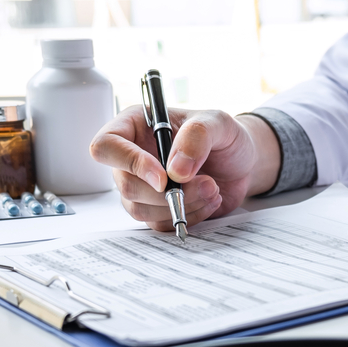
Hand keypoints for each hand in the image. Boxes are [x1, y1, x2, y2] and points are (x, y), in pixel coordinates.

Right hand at [90, 107, 279, 231]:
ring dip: (181, 205)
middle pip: (125, 185)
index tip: (163, 177)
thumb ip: (197, 136)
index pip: (106, 146)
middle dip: (167, 192)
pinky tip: (208, 200)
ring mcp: (142, 186)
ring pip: (140, 209)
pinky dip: (188, 216)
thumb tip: (174, 171)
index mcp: (135, 126)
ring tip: (213, 189)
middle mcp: (132, 157)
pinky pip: (159, 223)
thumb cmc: (224, 136)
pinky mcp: (156, 209)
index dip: (129, 163)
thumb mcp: (218, 123)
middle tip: (207, 183)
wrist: (241, 162)